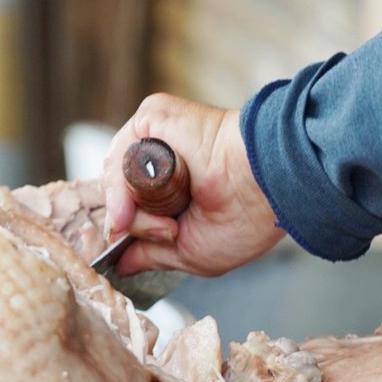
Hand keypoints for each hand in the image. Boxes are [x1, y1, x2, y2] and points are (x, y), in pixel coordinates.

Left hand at [101, 93, 284, 275]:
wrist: (263, 188)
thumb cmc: (244, 220)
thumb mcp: (190, 253)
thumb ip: (150, 255)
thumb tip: (120, 264)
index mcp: (173, 190)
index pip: (128, 208)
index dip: (125, 230)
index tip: (130, 248)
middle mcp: (161, 162)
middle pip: (118, 197)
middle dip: (135, 225)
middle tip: (171, 231)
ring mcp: (156, 139)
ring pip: (117, 180)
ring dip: (137, 212)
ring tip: (172, 222)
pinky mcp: (154, 118)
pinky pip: (121, 155)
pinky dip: (128, 185)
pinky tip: (159, 194)